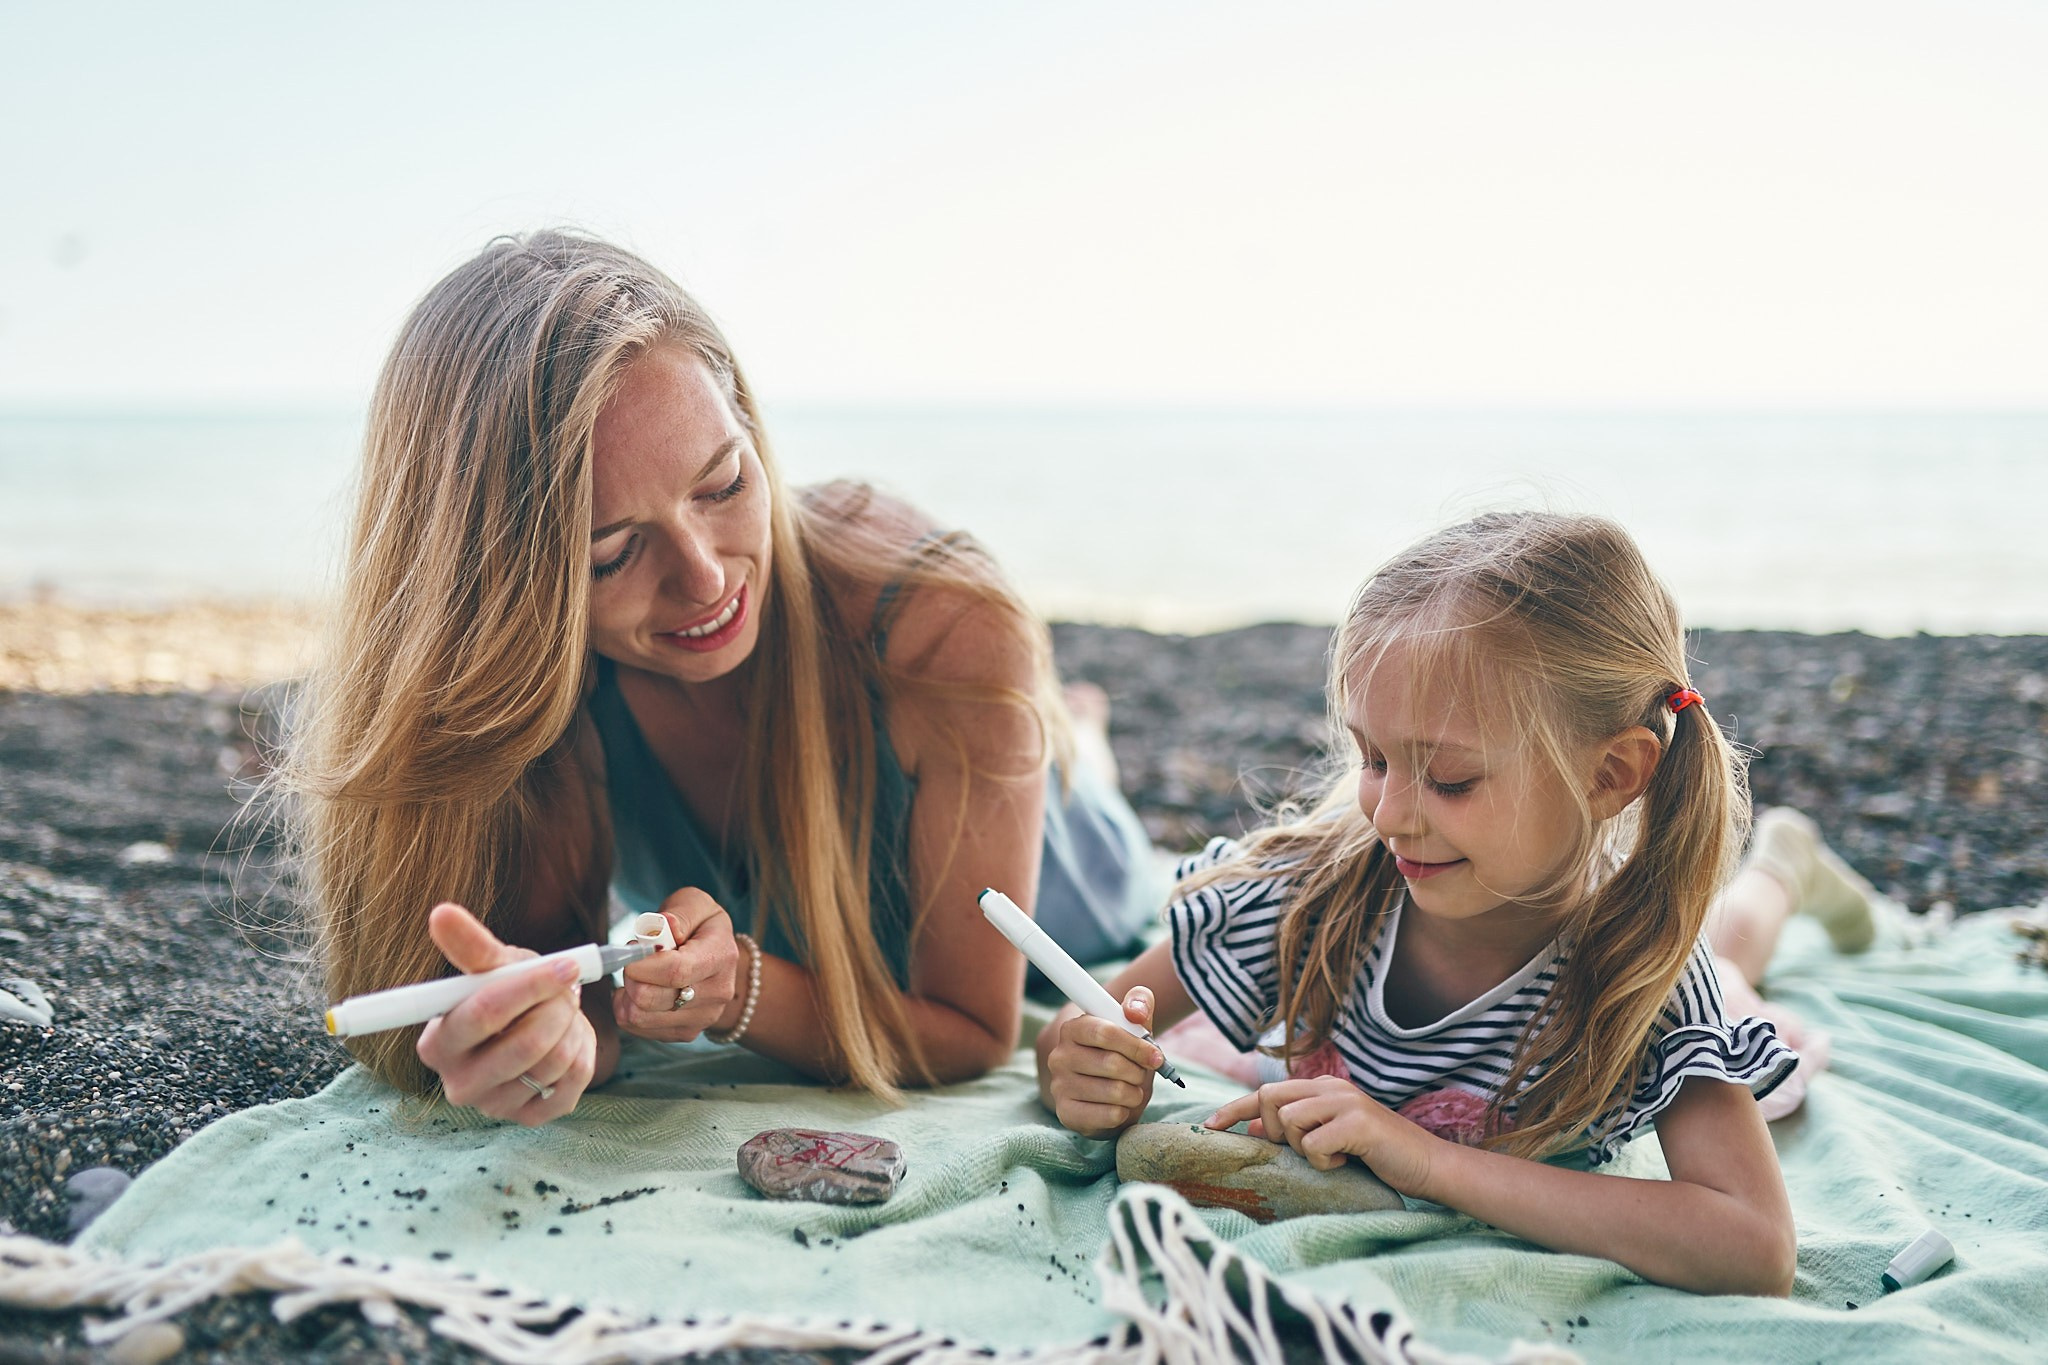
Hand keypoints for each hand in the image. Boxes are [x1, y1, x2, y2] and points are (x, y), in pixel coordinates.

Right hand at [416, 902, 595, 1124]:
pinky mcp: (531, 1118)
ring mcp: (494, 1106)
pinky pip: (573, 1080)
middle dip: (558, 1008)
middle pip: (526, 1044)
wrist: (535, 1025)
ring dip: (571, 1025)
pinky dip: (582, 1050)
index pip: (484, 1014)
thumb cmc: (508, 991)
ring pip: (554, 1060)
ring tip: (562, 1011)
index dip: (530, 986)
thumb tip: (440, 912)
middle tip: (566, 987)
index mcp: (437, 1044)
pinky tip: (568, 1039)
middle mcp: (459, 1084)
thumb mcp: (492, 965)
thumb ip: (469, 945)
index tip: (566, 964)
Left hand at [612, 888, 740, 1041]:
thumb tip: (662, 930)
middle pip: (651, 999)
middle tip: (634, 959)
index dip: (641, 964)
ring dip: (627, 994)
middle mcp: (717, 993)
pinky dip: (629, 1008)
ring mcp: (702, 1018)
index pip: (675, 971)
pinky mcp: (686, 1033)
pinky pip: (637, 1028)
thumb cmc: (701, 928)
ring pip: (639, 1017)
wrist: (720, 961)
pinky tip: (642, 990)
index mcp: (721, 956)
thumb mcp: (696, 904)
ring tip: (639, 975)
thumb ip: (679, 913)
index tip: (629, 950)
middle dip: (630, 976)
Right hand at [1038, 988, 1164, 1137]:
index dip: (1135, 1045)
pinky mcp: (1067, 1114)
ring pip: (1114, 1091)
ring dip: (1134, 1093)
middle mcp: (1060, 1056)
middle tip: (1140, 1074)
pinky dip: (1124, 1113)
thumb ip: (1140, 1004)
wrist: (1112, 1092)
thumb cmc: (1125, 1054)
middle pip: (1112, 1063)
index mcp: (1073, 1028)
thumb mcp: (1136, 1025)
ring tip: (1131, 1090)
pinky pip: (1109, 1115)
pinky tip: (1120, 1107)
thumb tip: (1135, 1012)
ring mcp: (1060, 1086)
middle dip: (1138, 1071)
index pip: (1105, 1032)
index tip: (1156, 1056)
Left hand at [1206, 1076, 1439, 1194]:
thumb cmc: (1376, 1156)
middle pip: (1270, 1097)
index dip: (1234, 1110)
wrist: (1427, 1165)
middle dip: (1273, 1130)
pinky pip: (1314, 1144)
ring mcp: (1345, 1101)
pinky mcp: (1358, 1123)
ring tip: (1333, 1156)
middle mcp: (1331, 1087)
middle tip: (1301, 1149)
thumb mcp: (1329, 1140)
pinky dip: (1324, 1161)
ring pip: (1289, 1121)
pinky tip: (1346, 1161)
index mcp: (1322, 1088)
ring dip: (1303, 1149)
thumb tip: (1252, 1130)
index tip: (1209, 1126)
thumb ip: (1295, 1131)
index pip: (1266, 1092)